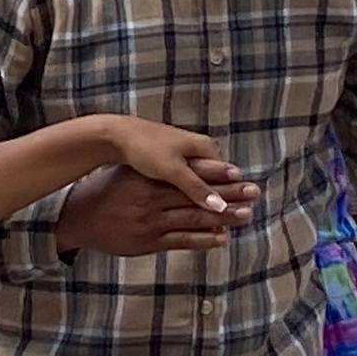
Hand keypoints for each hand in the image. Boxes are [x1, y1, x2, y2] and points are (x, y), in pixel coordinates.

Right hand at [56, 165, 259, 255]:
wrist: (78, 217)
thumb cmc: (105, 191)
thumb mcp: (128, 173)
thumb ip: (154, 171)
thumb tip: (184, 162)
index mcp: (149, 179)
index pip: (189, 175)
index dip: (216, 175)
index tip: (239, 173)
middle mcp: (151, 199)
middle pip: (197, 196)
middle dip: (229, 195)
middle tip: (254, 192)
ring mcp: (151, 222)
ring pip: (194, 219)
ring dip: (223, 218)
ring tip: (246, 215)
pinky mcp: (148, 242)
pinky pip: (181, 241)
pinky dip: (204, 240)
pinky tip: (222, 237)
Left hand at [112, 121, 245, 211]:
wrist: (116, 135)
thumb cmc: (145, 148)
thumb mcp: (172, 170)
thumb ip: (196, 188)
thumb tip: (221, 206)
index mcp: (203, 147)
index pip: (227, 175)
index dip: (233, 195)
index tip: (241, 215)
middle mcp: (197, 148)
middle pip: (217, 178)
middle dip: (224, 198)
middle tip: (234, 220)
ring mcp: (183, 153)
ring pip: (201, 180)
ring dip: (207, 198)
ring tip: (214, 220)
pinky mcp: (168, 159)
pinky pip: (186, 180)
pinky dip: (190, 194)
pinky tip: (189, 209)